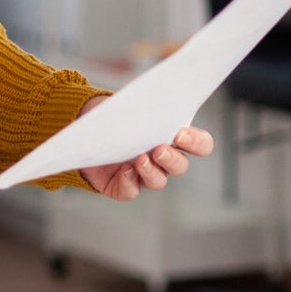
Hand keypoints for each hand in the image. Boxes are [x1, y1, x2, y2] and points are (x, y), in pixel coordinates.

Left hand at [75, 95, 214, 200]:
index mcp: (174, 138)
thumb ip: (147, 106)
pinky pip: (131, 190)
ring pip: (158, 181)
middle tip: (159, 149)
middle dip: (172, 159)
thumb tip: (153, 101)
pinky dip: (129, 181)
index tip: (181, 134)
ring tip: (139, 159)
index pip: (200, 145)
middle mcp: (163, 160)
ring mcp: (144, 175)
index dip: (196, 143)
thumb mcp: (134, 105)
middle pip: (180, 166)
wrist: (90, 130)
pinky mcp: (124, 186)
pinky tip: (124, 170)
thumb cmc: (118, 115)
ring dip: (151, 171)